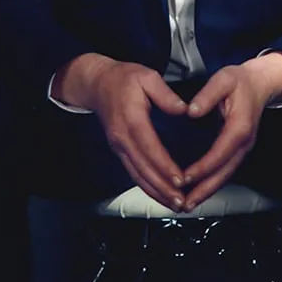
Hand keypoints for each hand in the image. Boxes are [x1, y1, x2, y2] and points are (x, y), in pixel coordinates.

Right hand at [89, 61, 189, 210]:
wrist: (98, 84)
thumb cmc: (124, 78)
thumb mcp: (147, 77)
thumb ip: (166, 94)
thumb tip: (184, 109)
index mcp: (131, 119)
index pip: (149, 147)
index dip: (165, 166)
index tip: (181, 180)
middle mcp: (122, 137)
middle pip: (143, 168)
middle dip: (163, 188)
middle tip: (182, 201)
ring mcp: (119, 146)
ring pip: (138, 175)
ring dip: (156, 193)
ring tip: (176, 204)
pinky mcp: (120, 151)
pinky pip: (134, 173)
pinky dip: (148, 187)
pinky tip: (161, 196)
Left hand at [180, 63, 272, 210]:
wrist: (260, 83)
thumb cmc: (239, 81)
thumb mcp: (223, 79)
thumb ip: (207, 95)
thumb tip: (191, 111)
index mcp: (239, 126)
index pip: (220, 153)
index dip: (203, 167)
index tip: (185, 178)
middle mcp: (244, 142)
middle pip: (225, 172)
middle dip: (204, 190)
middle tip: (184, 204)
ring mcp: (243, 148)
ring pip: (226, 175)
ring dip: (207, 191)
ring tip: (187, 204)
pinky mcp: (238, 150)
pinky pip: (225, 170)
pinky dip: (212, 183)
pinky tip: (198, 191)